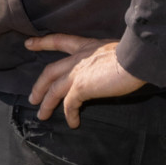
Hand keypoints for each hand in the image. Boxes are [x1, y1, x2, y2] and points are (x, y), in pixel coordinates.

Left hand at [25, 34, 143, 127]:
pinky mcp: (81, 87)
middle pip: (50, 71)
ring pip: (54, 89)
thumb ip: (104, 58)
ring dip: (46, 103)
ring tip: (41, 115)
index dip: (42, 42)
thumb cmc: (133, 54)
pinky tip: (73, 123)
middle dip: (39, 85)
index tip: (28, 43)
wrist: (136, 58)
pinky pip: (69, 104)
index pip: (59, 41)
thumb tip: (107, 68)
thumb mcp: (114, 50)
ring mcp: (77, 72)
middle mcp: (77, 58)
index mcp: (86, 46)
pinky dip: (69, 115)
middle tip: (32, 97)